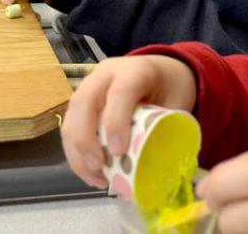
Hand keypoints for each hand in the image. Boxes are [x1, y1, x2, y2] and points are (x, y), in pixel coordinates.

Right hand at [61, 55, 196, 187]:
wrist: (159, 70)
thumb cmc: (169, 88)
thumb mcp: (177, 102)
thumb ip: (169, 127)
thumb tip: (161, 165)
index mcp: (135, 70)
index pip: (120, 92)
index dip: (116, 121)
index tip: (119, 152)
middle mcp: (106, 74)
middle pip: (84, 102)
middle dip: (86, 139)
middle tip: (99, 167)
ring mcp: (89, 87)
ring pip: (71, 116)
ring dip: (77, 150)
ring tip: (95, 177)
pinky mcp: (81, 102)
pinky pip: (69, 127)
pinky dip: (75, 153)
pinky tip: (90, 173)